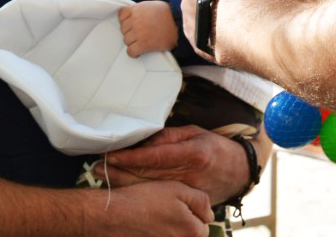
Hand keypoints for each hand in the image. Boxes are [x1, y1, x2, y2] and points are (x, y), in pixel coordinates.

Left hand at [97, 125, 258, 205]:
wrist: (239, 172)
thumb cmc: (215, 147)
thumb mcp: (195, 132)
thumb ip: (169, 137)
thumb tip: (144, 140)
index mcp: (192, 154)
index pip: (155, 157)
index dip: (131, 158)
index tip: (111, 156)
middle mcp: (188, 176)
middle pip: (147, 176)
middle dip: (120, 172)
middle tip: (95, 168)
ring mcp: (187, 192)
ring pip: (150, 189)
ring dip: (125, 184)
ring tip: (102, 178)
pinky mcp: (186, 202)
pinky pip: (159, 198)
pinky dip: (140, 194)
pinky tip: (123, 191)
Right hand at [97, 181, 212, 235]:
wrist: (112, 215)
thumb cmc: (145, 199)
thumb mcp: (178, 189)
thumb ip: (201, 201)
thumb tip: (210, 215)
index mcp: (192, 232)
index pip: (204, 226)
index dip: (193, 214)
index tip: (179, 206)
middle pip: (190, 235)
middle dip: (184, 225)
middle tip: (166, 212)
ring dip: (171, 230)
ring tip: (155, 218)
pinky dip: (158, 233)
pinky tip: (147, 226)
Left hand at [119, 2, 177, 56]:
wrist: (180, 24)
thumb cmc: (168, 14)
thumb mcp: (152, 6)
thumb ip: (140, 10)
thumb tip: (133, 16)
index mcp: (137, 9)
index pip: (121, 15)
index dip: (126, 20)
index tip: (131, 24)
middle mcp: (136, 20)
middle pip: (123, 29)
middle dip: (130, 32)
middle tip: (140, 34)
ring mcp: (139, 32)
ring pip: (126, 40)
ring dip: (133, 42)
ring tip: (142, 42)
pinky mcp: (143, 44)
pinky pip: (130, 51)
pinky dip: (134, 53)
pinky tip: (140, 51)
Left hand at [181, 0, 282, 54]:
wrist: (236, 23)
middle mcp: (188, 2)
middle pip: (211, 0)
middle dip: (227, 2)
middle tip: (249, 6)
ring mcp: (191, 26)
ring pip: (211, 23)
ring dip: (226, 23)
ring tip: (248, 27)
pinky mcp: (199, 48)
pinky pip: (215, 43)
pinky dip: (227, 41)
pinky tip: (242, 41)